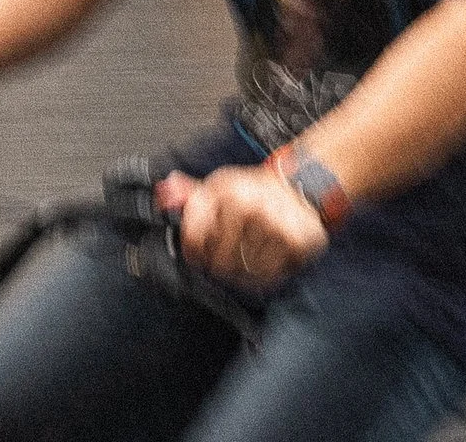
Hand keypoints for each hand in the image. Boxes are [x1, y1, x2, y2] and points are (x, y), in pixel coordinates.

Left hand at [156, 165, 327, 290]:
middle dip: (223, 263)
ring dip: (246, 270)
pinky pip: (268, 277)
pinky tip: (269, 257)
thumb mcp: (221, 188)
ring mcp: (272, 222)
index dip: (194, 251)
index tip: (200, 252)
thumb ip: (189, 194)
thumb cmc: (255, 194)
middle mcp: (248, 203)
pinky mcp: (294, 240)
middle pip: (218, 263)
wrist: (301, 189)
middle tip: (235, 250)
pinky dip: (266, 274)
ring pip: (243, 272)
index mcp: (225, 189)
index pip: (193, 238)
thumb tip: (163, 193)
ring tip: (253, 251)